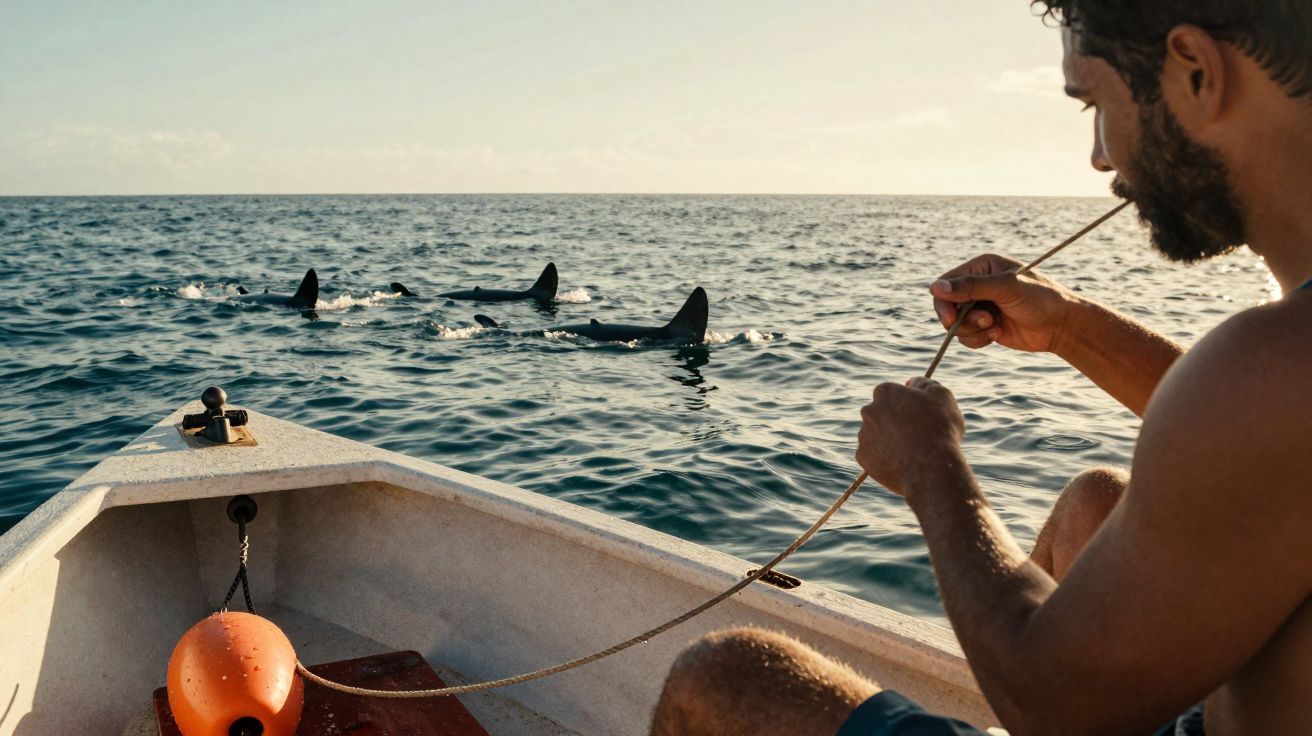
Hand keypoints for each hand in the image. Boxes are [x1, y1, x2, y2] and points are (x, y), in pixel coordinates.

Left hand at [857, 378, 965, 496]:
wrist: (931, 468)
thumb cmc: (940, 428)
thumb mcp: (942, 396)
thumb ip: (925, 383)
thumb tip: (912, 382)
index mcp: (885, 392)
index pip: (890, 393)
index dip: (904, 403)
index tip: (916, 413)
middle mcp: (869, 411)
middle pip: (880, 413)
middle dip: (893, 420)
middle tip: (914, 434)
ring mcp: (864, 434)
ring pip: (876, 434)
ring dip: (888, 439)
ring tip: (910, 451)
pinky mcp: (862, 457)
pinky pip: (873, 455)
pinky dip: (884, 458)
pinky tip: (901, 463)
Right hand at [930, 254, 1076, 352]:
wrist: (1061, 326)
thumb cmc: (1039, 299)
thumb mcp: (1006, 288)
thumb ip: (970, 287)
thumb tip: (934, 287)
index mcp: (981, 267)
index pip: (946, 283)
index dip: (944, 301)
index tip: (951, 318)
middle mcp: (977, 285)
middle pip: (946, 305)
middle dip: (961, 319)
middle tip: (983, 323)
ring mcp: (980, 306)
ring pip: (954, 324)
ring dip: (972, 330)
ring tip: (994, 328)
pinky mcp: (984, 326)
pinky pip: (965, 337)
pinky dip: (977, 340)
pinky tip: (996, 335)